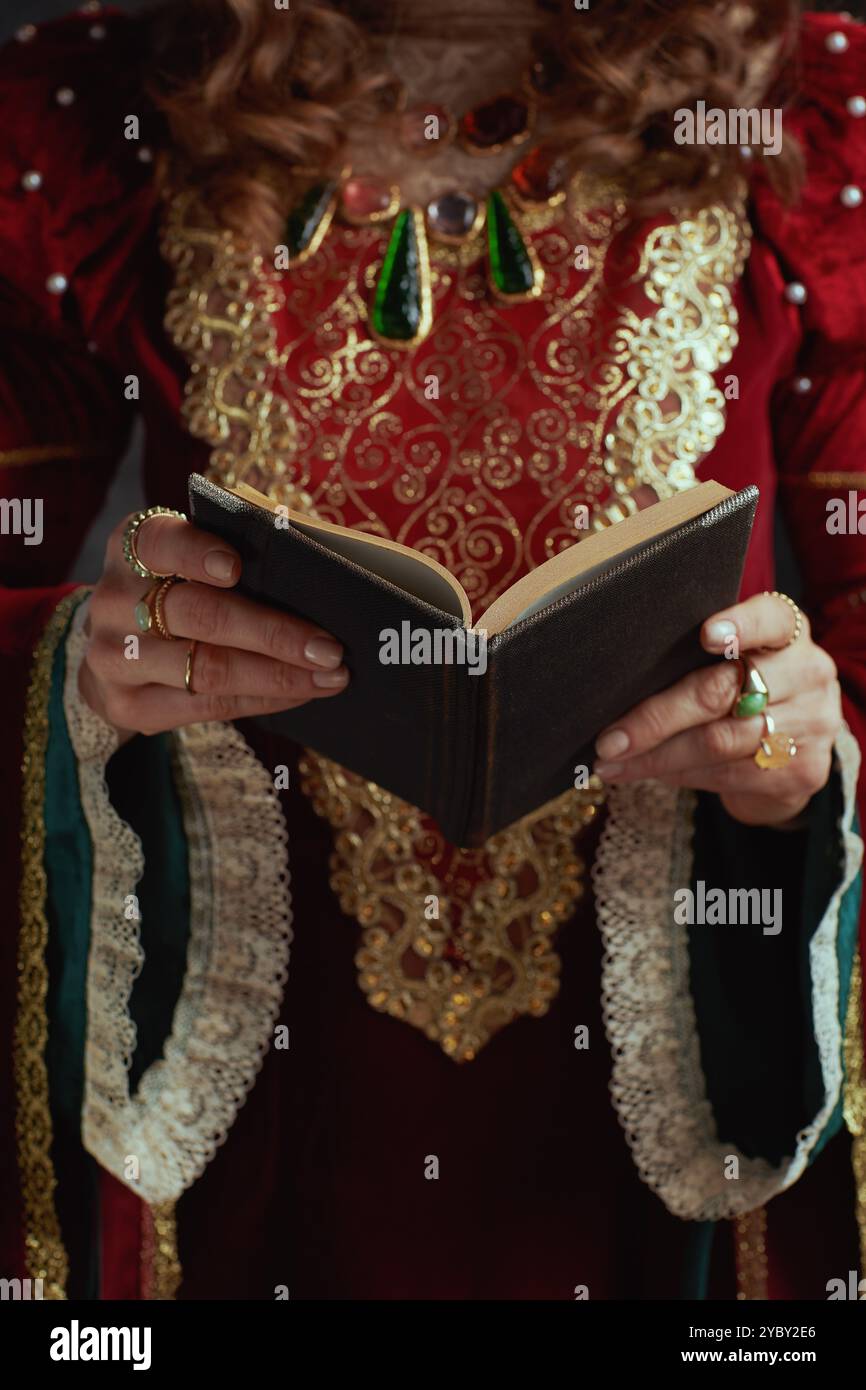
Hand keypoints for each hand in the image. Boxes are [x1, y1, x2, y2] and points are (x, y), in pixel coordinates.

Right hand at [80, 510, 348, 741]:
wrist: (118, 648)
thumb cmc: (180, 587)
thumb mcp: (191, 557)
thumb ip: (234, 553)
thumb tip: (311, 575)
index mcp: (132, 545)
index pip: (160, 542)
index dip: (197, 553)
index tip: (237, 567)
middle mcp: (114, 599)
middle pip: (199, 615)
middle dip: (273, 633)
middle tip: (329, 647)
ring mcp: (113, 657)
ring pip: (207, 669)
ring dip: (279, 676)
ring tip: (329, 676)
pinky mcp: (125, 705)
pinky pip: (205, 706)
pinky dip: (262, 700)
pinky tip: (300, 694)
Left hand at [592, 592, 841, 826]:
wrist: (794, 747)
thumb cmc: (742, 686)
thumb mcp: (733, 656)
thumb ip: (696, 652)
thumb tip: (618, 674)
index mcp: (787, 630)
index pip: (769, 617)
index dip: (739, 626)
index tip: (705, 635)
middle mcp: (806, 672)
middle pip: (722, 691)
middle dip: (657, 718)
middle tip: (609, 739)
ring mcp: (810, 723)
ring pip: (718, 741)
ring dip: (657, 756)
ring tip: (612, 763)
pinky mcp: (803, 770)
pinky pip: (727, 774)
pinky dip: (677, 774)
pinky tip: (645, 772)